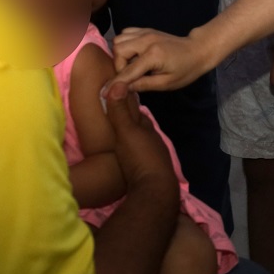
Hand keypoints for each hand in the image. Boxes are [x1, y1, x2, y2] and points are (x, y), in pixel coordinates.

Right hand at [103, 82, 177, 196]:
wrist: (155, 190)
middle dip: (132, 122)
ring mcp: (155, 158)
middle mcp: (154, 141)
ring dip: (134, 140)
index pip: (138, 112)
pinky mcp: (152, 173)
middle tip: (118, 117)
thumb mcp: (126, 131)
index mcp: (148, 129)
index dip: (129, 104)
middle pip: (141, 128)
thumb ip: (120, 110)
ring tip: (121, 138)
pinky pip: (141, 159)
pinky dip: (135, 154)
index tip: (120, 97)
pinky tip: (129, 159)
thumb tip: (117, 83)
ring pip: (143, 144)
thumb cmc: (139, 157)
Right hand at [110, 27, 214, 92]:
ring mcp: (145, 32)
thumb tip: (122, 90)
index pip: (128, 70)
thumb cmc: (185, 70)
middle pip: (118, 49)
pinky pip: (125, 34)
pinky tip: (133, 55)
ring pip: (119, 39)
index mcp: (153, 55)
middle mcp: (146, 40)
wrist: (197, 50)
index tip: (104, 93)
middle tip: (130, 76)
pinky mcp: (145, 30)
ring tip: (131, 66)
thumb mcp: (166, 83)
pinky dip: (124, 44)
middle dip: (119, 65)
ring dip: (120, 55)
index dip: (116, 83)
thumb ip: (143, 85)